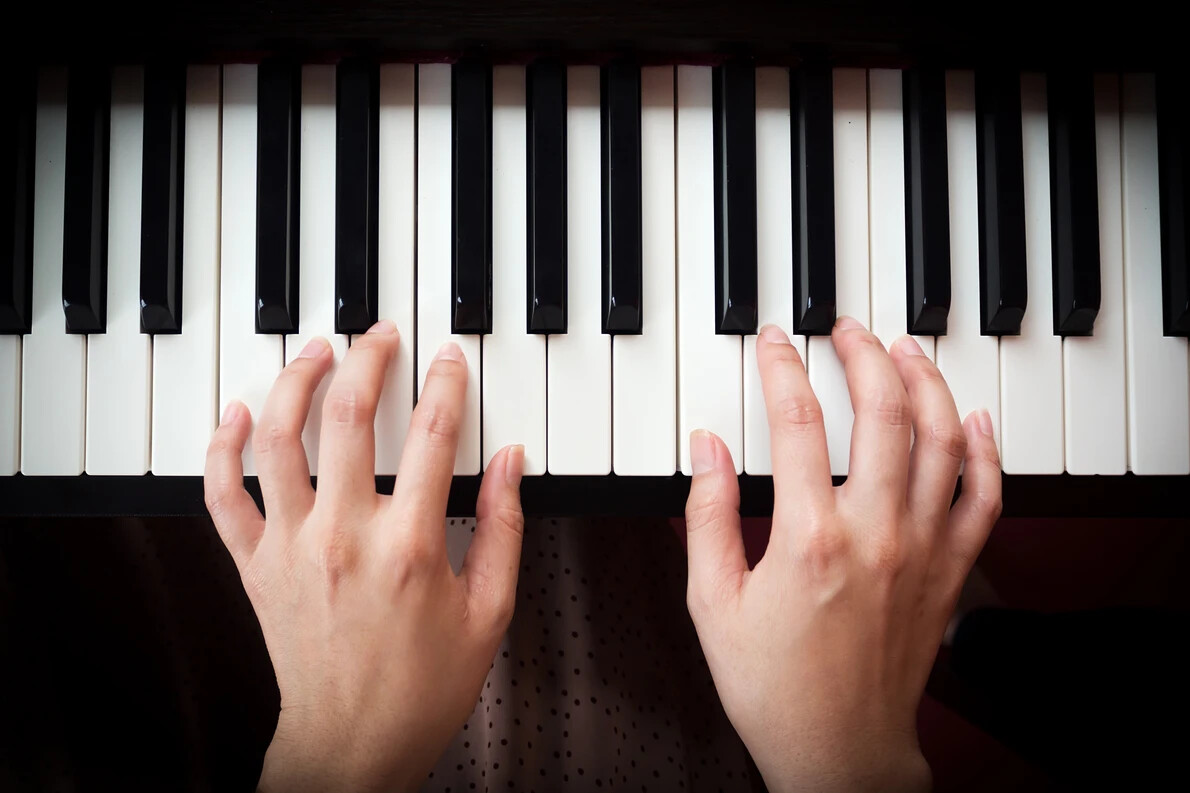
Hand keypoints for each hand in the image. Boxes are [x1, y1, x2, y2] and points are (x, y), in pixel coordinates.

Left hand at [203, 321, 524, 792]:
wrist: (352, 746)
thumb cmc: (420, 689)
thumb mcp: (490, 612)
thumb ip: (505, 529)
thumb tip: (514, 463)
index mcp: (410, 546)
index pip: (435, 434)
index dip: (446, 383)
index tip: (448, 360)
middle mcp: (345, 535)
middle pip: (351, 415)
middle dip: (369, 357)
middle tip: (380, 334)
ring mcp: (292, 547)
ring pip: (279, 439)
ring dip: (295, 382)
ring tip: (315, 351)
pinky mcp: (255, 565)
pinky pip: (223, 495)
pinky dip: (222, 448)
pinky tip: (236, 414)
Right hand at [683, 318, 1001, 792]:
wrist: (839, 750)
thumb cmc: (773, 686)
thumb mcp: (712, 602)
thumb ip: (706, 516)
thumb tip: (706, 448)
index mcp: (808, 537)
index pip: (796, 421)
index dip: (782, 367)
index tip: (775, 343)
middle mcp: (874, 533)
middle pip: (883, 412)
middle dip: (864, 355)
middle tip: (846, 330)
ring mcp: (921, 550)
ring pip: (940, 440)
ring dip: (925, 384)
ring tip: (906, 351)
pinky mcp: (950, 572)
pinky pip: (983, 498)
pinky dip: (983, 452)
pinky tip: (970, 419)